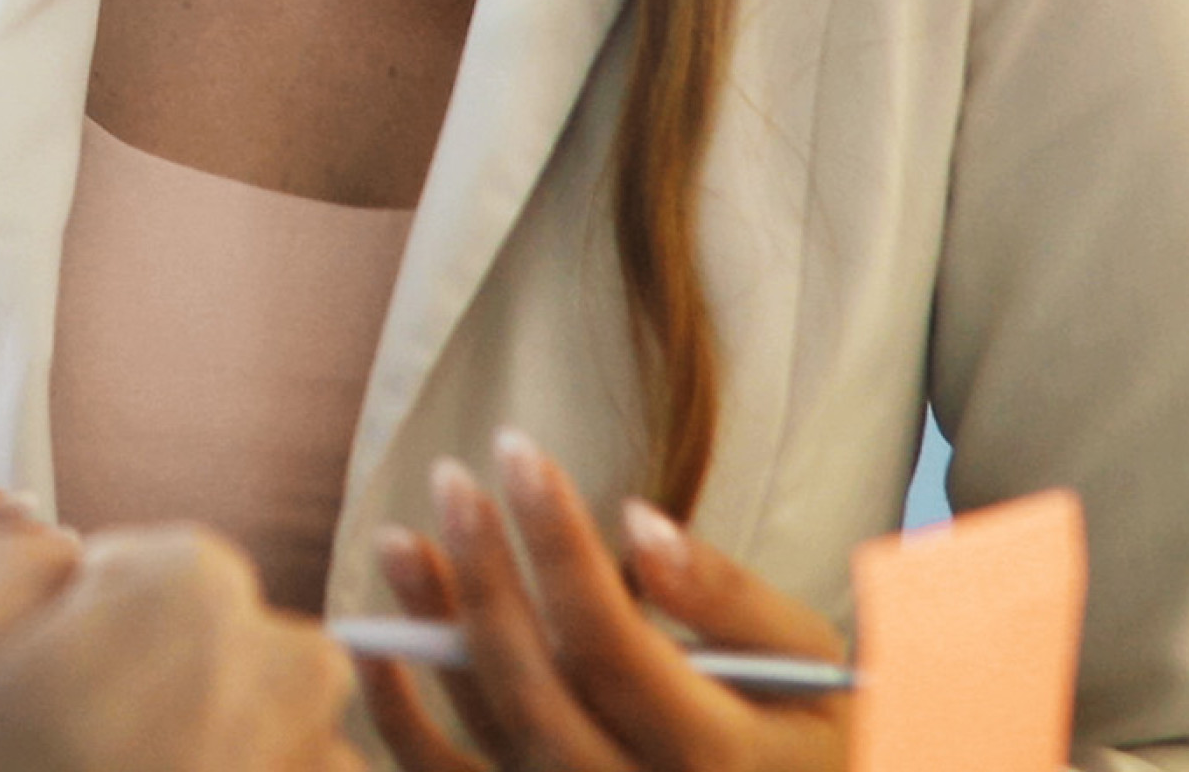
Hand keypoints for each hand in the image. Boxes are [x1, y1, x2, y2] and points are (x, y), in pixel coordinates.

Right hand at [0, 517, 366, 771]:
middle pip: (214, 636)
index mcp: (196, 580)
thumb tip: (51, 538)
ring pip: (266, 712)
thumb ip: (11, 551)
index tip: (63, 694)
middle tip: (99, 749)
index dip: (93, 627)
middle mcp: (285, 649)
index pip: (144, 569)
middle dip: (166, 679)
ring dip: (217, 742)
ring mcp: (322, 748)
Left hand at [363, 431, 848, 771]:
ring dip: (434, 637)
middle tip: (452, 478)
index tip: (519, 448)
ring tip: (400, 539)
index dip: (557, 544)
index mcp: (721, 767)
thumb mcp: (811, 658)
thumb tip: (637, 523)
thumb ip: (729, 597)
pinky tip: (371, 650)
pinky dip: (399, 729)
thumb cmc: (818, 725)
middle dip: (485, 581)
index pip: (613, 646)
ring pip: (491, 743)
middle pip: (539, 695)